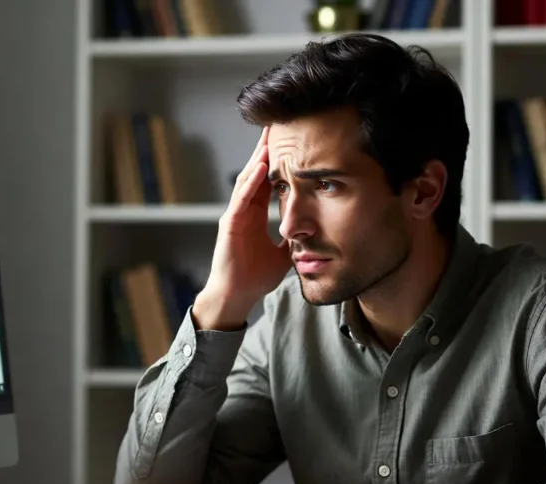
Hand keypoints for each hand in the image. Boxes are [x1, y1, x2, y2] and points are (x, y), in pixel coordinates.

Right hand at [193, 126, 290, 329]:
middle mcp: (243, 210)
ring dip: (260, 158)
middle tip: (279, 124)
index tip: (291, 141)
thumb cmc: (254, 278)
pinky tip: (262, 166)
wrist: (236, 297)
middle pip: (256, 172)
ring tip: (271, 136)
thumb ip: (295, 239)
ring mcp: (235, 215)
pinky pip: (241, 198)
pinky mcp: (229, 225)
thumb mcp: (284, 254)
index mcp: (255, 215)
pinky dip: (252, 182)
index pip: (268, 180)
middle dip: (266, 149)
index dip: (278, 161)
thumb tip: (315, 232)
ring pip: (248, 180)